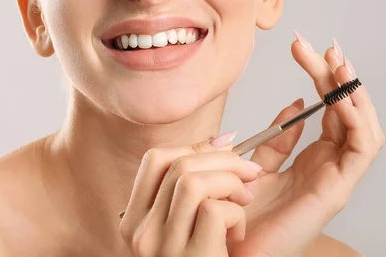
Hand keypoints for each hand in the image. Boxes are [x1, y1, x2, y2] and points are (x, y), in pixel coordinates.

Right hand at [119, 136, 263, 256]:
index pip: (154, 160)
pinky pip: (213, 211)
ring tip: (243, 202)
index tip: (225, 147)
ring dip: (230, 183)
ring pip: (191, 181)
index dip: (193, 146)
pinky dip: (236, 215)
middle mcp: (141, 233)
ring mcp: (163, 248)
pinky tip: (238, 234)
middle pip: (178, 165)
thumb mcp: (184, 228)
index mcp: (136, 221)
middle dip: (224, 159)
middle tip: (249, 172)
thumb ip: (192, 189)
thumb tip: (223, 139)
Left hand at [228, 33, 384, 256]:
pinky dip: (357, 120)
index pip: (328, 109)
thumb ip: (275, 139)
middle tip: (324, 46)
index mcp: (312, 157)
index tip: (304, 46)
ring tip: (339, 64)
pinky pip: (362, 150)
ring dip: (353, 93)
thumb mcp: (255, 163)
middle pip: (346, 112)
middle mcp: (329, 165)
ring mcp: (335, 178)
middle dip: (337, 76)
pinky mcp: (336, 190)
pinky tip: (341, 97)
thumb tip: (294, 103)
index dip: (322, 76)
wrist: (227, 245)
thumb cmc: (239, 211)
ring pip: (363, 128)